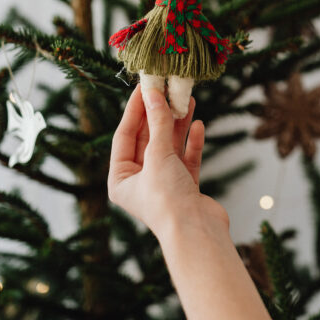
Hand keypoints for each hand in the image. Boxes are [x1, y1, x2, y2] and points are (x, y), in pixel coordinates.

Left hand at [108, 85, 228, 241]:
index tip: (145, 87)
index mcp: (121, 179)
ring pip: (169, 147)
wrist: (197, 232)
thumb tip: (154, 94)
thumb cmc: (167, 200)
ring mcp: (164, 184)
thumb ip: (158, 123)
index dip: (135, 110)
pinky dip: (192, 142)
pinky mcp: (186, 188)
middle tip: (167, 89)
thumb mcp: (158, 155)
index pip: (124, 136)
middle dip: (159, 114)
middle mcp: (140, 182)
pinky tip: (198, 125)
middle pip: (147, 139)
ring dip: (178, 124)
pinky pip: (186, 159)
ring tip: (187, 100)